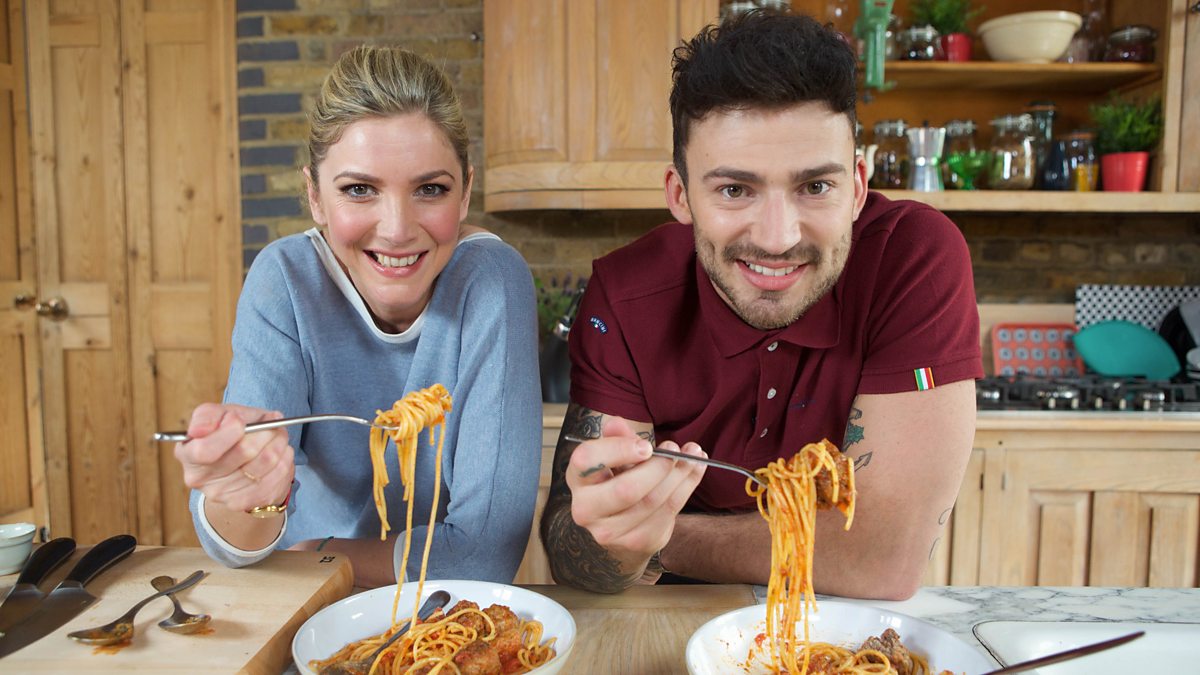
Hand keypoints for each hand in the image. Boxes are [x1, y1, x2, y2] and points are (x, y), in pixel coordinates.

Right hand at [174, 403, 294, 512]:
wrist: (243, 459)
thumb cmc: (228, 432)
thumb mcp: (217, 415)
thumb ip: (209, 416)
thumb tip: (200, 430)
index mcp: (187, 454)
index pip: (205, 450)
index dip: (229, 432)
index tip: (240, 421)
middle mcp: (200, 479)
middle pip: (244, 452)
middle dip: (265, 431)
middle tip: (273, 423)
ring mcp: (222, 495)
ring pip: (265, 463)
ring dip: (279, 443)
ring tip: (278, 435)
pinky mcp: (245, 503)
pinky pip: (276, 477)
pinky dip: (284, 459)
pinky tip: (280, 452)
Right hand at [565, 418, 705, 570]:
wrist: (618, 527)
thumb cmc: (615, 481)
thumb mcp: (613, 458)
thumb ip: (617, 439)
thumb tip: (616, 423)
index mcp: (577, 479)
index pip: (588, 460)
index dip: (619, 450)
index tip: (647, 445)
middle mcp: (586, 510)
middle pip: (627, 489)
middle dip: (658, 467)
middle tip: (676, 450)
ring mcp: (610, 532)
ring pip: (652, 501)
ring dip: (679, 475)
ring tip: (693, 455)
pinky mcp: (637, 542)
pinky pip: (668, 513)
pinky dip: (686, 488)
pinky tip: (695, 470)